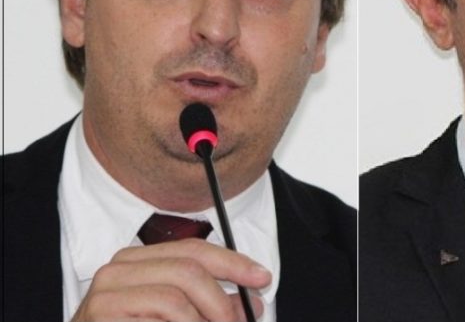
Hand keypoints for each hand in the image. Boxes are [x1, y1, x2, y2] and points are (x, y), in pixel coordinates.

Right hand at [70, 238, 269, 321]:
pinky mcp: (102, 316)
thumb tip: (249, 303)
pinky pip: (158, 319)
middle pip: (189, 270)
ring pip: (175, 299)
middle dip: (222, 301)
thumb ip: (206, 305)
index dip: (234, 262)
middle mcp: (119, 268)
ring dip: (205, 321)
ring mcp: (106, 294)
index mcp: (137, 260)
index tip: (262, 278)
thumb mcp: (173, 316)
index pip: (194, 250)